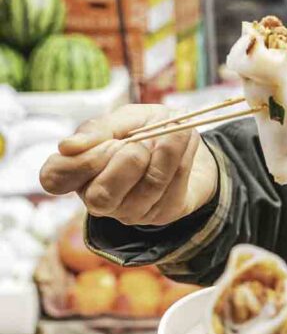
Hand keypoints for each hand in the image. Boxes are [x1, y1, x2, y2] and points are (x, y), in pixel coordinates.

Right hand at [39, 105, 218, 225]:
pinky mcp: (161, 214)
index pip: (54, 179)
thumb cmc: (145, 130)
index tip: (106, 143)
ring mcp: (129, 212)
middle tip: (140, 142)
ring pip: (146, 188)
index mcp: (78, 171)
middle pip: (100, 196)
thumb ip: (99, 129)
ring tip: (172, 131)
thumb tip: (67, 146)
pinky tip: (183, 143)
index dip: (78, 163)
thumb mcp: (124, 119)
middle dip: (126, 161)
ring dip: (165, 152)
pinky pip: (173, 186)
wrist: (185, 142)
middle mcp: (97, 198)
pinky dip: (181, 157)